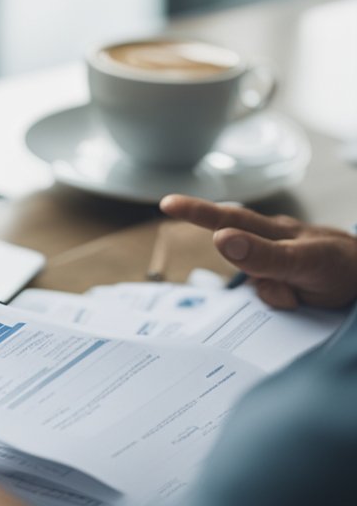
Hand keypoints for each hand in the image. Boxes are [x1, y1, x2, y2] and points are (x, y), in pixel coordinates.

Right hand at [160, 194, 356, 309]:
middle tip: (177, 212)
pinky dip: (280, 302)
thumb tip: (219, 238)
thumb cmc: (344, 266)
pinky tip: (300, 302)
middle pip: (235, 243)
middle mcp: (271, 244)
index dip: (196, 211)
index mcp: (275, 232)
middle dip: (216, 238)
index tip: (167, 203)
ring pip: (254, 282)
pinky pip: (268, 297)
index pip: (229, 219)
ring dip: (272, 293)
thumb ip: (262, 254)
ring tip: (300, 298)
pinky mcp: (285, 285)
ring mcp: (278, 266)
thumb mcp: (304, 262)